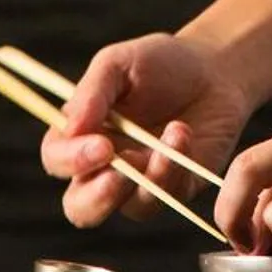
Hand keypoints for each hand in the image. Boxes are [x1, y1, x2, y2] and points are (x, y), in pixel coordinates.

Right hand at [39, 33, 251, 227]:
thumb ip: (92, 92)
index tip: (102, 145)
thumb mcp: (119, 63)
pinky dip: (176, 167)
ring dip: (149, 178)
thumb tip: (70, 127)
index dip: (72, 160)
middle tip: (119, 172)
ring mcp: (141, 183)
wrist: (213, 68)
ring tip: (171, 136)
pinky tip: (183, 133)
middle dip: (96, 197)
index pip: (57, 160)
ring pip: (131, 208)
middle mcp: (104, 167)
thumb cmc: (158, 62)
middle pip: (80, 207)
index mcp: (80, 136)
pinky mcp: (178, 187)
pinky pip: (171, 195)